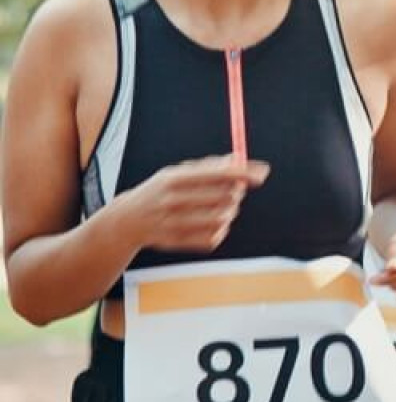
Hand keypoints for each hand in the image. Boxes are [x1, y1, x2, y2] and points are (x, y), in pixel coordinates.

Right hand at [122, 157, 269, 252]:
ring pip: (222, 218)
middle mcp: (171, 200)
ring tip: (224, 207)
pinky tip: (212, 224)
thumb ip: (208, 166)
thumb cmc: (159, 192)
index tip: (263, 173)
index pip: (217, 174)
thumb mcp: (176, 173)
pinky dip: (220, 230)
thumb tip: (238, 159)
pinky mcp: (175, 242)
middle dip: (238, 192)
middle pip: (224, 196)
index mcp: (173, 178)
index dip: (244, 173)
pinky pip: (213, 238)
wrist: (125, 221)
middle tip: (236, 190)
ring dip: (231, 212)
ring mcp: (172, 223)